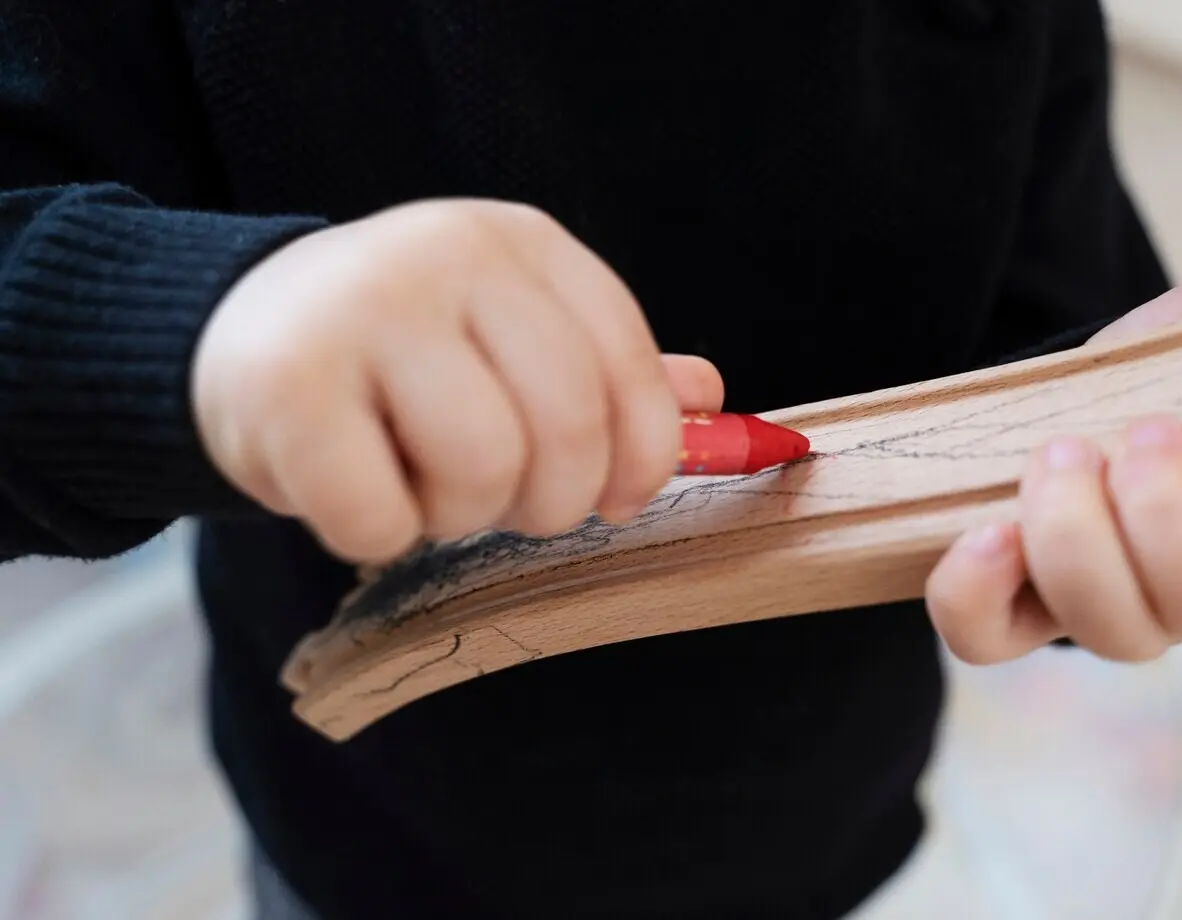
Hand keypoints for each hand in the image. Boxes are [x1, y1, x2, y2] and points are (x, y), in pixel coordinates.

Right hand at [192, 199, 722, 562]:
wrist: (238, 326)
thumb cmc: (401, 350)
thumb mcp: (507, 336)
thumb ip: (601, 368)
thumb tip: (709, 398)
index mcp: (522, 244)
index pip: (628, 366)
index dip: (643, 457)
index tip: (618, 498)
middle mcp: (451, 255)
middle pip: (569, 427)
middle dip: (551, 499)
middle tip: (501, 498)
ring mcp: (365, 310)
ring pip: (483, 470)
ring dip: (460, 514)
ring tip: (419, 481)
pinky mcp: (286, 385)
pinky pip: (380, 516)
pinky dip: (378, 532)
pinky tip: (351, 487)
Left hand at [927, 153, 1181, 663]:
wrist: (1082, 404)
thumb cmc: (1180, 374)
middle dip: (1172, 522)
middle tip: (1142, 432)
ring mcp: (1120, 609)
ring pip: (1114, 630)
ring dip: (1080, 543)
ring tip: (1060, 453)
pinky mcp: (1026, 609)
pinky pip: (997, 638)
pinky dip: (979, 598)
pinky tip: (982, 534)